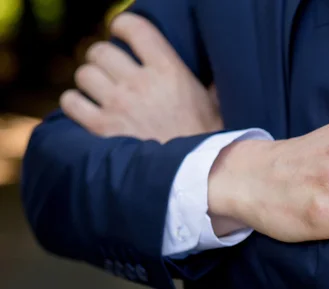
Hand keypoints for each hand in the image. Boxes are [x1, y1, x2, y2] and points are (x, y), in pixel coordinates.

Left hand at [60, 13, 222, 142]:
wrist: (193, 178)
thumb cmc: (206, 142)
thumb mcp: (214, 107)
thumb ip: (207, 87)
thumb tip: (211, 81)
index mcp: (169, 71)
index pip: (134, 27)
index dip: (121, 26)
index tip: (120, 34)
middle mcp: (140, 83)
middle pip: (101, 51)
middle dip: (102, 58)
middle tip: (109, 71)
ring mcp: (118, 105)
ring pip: (84, 74)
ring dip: (89, 81)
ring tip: (99, 92)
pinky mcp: (101, 128)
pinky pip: (70, 102)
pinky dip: (75, 103)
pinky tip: (86, 109)